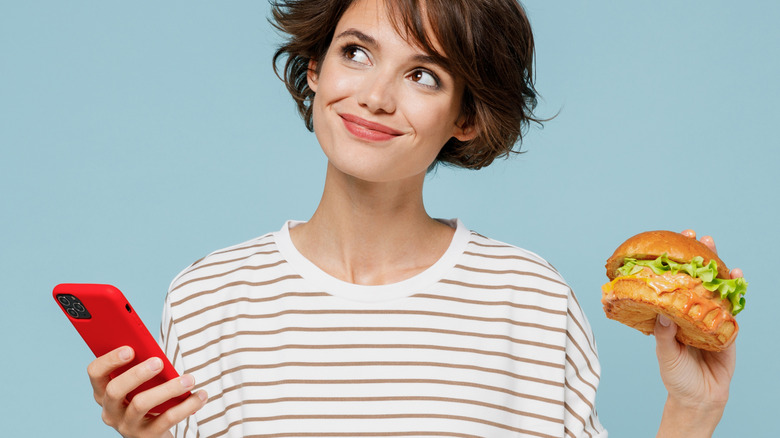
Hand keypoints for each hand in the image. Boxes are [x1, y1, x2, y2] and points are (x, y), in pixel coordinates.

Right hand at [87, 346, 206, 437]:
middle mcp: (111, 410)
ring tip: (189, 379)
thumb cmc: (150, 399)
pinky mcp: (146, 437)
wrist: (157, 433)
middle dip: (137, 373)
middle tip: (159, 362)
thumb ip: (143, 367)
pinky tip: (201, 395)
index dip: (109, 360)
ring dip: (168, 389)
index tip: (130, 348)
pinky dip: (187, 405)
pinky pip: (167, 419)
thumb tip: (156, 353)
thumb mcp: (142, 383)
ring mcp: (127, 425)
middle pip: (115, 390)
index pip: (95, 373)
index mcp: (104, 392)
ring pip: (141, 404)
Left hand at [654, 229, 738, 436]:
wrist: (699, 399)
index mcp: (672, 315)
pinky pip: (733, 307)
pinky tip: (737, 277)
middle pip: (697, 280)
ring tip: (717, 249)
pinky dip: (736, 292)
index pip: (673, 284)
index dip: (675, 264)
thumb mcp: (665, 354)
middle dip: (700, 258)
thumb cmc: (676, 376)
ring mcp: (711, 319)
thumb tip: (661, 312)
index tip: (672, 242)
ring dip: (719, 269)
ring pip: (716, 289)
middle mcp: (691, 312)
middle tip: (700, 237)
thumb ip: (663, 335)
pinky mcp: (728, 329)